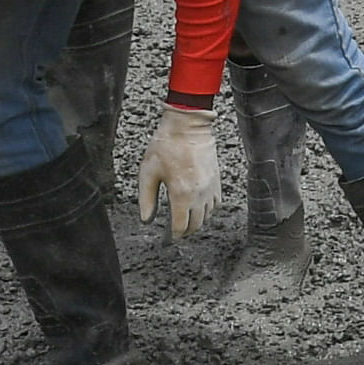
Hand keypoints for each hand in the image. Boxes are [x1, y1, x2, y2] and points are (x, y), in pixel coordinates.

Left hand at [135, 103, 219, 237]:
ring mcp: (210, 187)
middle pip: (196, 225)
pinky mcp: (217, 180)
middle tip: (175, 232)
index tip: (167, 239)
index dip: (173, 236)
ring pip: (207, 216)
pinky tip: (197, 207)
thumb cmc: (165, 146)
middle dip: (185, 231)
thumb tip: (147, 219)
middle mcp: (199, 194)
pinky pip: (215, 203)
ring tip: (185, 220)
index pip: (180, 226)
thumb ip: (146, 199)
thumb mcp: (148, 172)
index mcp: (181, 194)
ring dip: (196, 221)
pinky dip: (207, 210)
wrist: (188, 126)